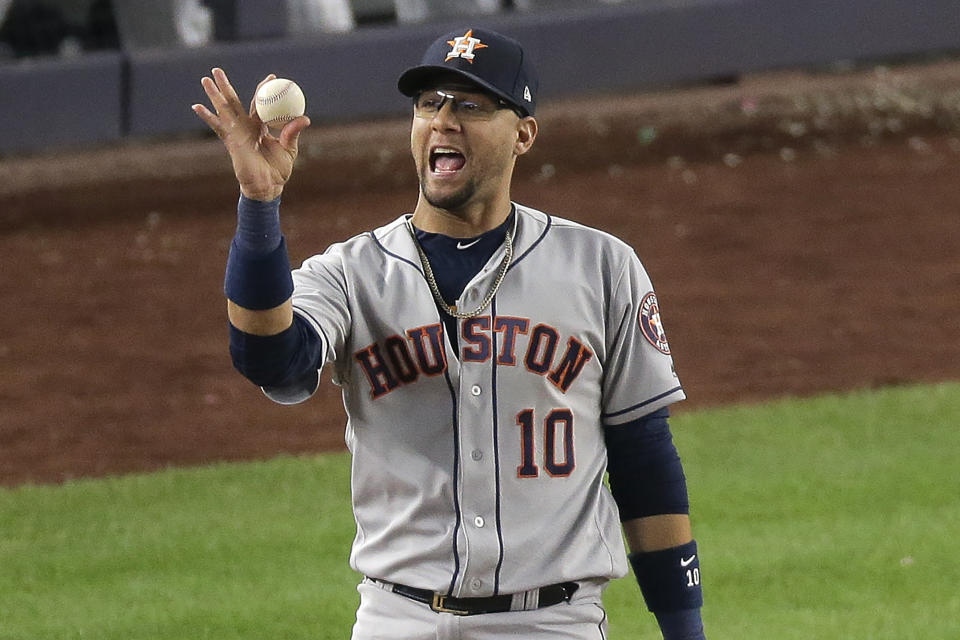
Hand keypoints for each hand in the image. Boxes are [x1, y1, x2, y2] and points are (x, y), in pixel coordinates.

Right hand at [192, 68, 310, 200]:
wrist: (268, 186)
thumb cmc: (279, 170)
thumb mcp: (289, 149)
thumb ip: (293, 133)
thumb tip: (305, 118)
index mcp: (260, 127)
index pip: (260, 104)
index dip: (264, 90)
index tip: (272, 77)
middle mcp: (246, 127)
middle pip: (234, 102)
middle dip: (226, 86)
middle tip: (217, 69)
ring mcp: (237, 133)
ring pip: (224, 110)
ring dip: (214, 94)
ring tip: (205, 79)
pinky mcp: (232, 142)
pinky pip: (218, 127)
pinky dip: (208, 117)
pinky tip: (197, 107)